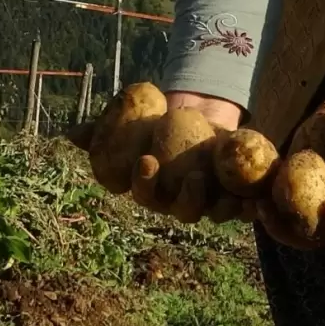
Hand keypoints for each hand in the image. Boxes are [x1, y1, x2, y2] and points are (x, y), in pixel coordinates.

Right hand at [66, 90, 249, 224]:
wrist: (194, 114)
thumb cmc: (153, 124)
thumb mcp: (129, 123)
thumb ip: (100, 131)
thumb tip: (69, 134)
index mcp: (154, 189)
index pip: (146, 194)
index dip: (145, 184)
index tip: (146, 161)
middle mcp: (180, 201)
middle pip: (184, 211)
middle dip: (188, 199)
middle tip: (193, 178)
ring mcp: (210, 200)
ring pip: (215, 211)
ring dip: (222, 205)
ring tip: (227, 189)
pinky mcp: (234, 192)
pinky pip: (243, 204)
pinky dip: (250, 204)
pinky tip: (256, 199)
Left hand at [252, 162, 324, 249]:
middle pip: (317, 236)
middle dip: (297, 230)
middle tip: (280, 213)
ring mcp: (314, 206)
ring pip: (292, 225)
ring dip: (275, 221)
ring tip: (261, 206)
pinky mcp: (296, 189)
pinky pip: (278, 202)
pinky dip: (266, 199)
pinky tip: (252, 190)